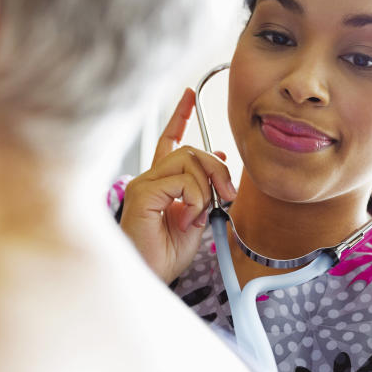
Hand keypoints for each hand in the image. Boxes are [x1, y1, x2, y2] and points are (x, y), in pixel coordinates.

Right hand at [120, 88, 236, 282]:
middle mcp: (149, 178)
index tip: (189, 95)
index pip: (170, 140)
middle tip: (228, 194)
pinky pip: (182, 181)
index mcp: (160, 182)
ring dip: (206, 188)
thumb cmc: (166, 255)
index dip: (180, 116)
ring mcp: (143, 184)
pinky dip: (195, 200)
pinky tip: (187, 218)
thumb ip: (205, 193)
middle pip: (190, 149)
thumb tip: (220, 166)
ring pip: (188, 161)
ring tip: (198, 214)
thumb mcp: (197, 219)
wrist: (152, 276)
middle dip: (217, 167)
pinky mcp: (143, 193)